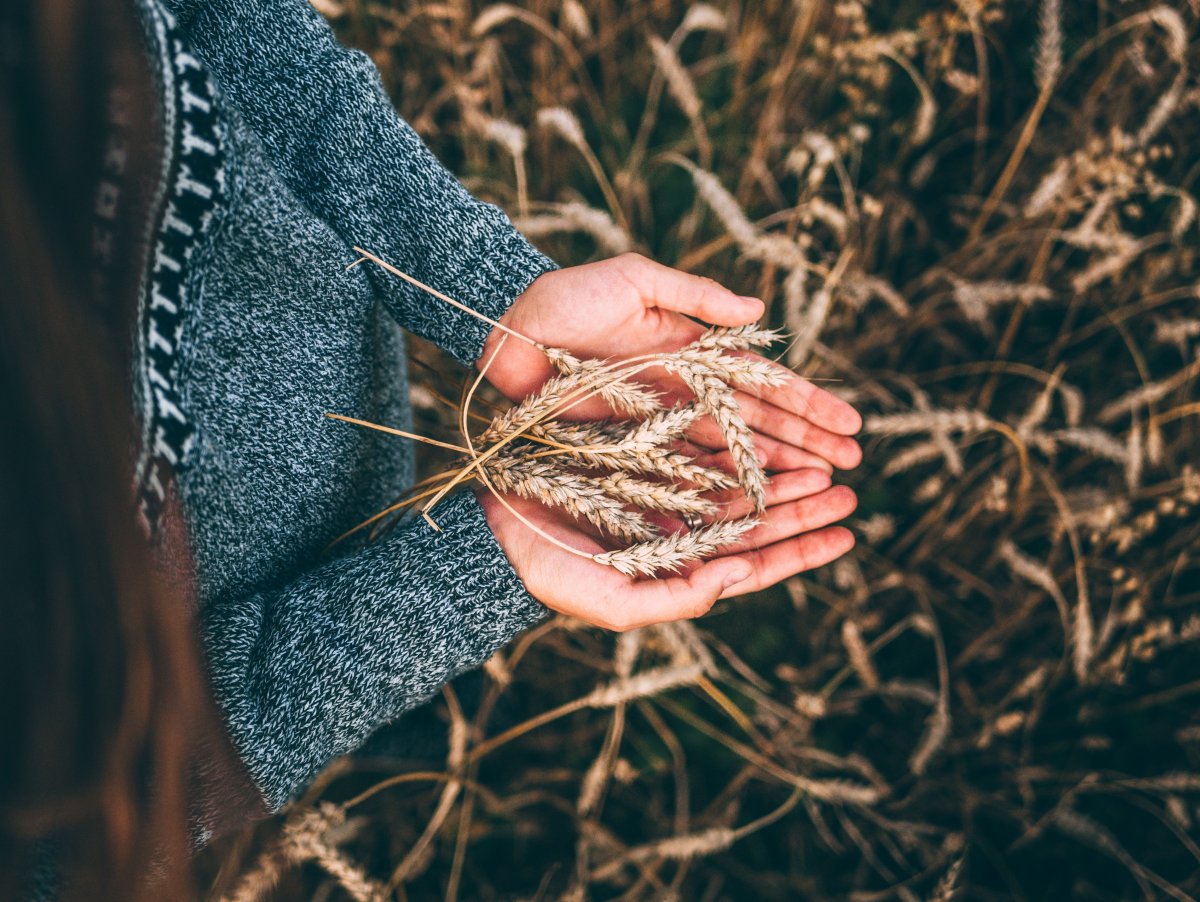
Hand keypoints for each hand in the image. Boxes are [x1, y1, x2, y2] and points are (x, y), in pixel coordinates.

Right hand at [479, 468, 856, 630]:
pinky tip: (769, 428)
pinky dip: (738, 439)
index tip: (847, 536)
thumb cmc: (552, 574)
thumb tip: (739, 573)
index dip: (801, 551)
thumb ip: (680, 597)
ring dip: (781, 472)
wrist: (498, 531)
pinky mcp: (646, 455)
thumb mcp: (615, 601)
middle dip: (804, 506)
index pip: (754, 563)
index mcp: (679, 569)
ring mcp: (665, 491)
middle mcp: (680, 530)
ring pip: (738, 481)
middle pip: (757, 519)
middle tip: (850, 489)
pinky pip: (704, 446)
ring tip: (827, 459)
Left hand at [481, 254, 862, 472]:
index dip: (808, 404)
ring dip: (776, 473)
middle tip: (854, 468)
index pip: (765, 385)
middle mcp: (686, 396)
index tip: (852, 424)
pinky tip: (755, 509)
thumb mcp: (637, 281)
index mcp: (695, 354)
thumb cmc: (570, 297)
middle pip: (758, 426)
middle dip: (806, 445)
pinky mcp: (629, 451)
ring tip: (822, 491)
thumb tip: (760, 312)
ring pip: (730, 455)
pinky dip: (720, 489)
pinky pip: (684, 474)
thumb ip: (697, 296)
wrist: (509, 329)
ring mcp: (660, 427)